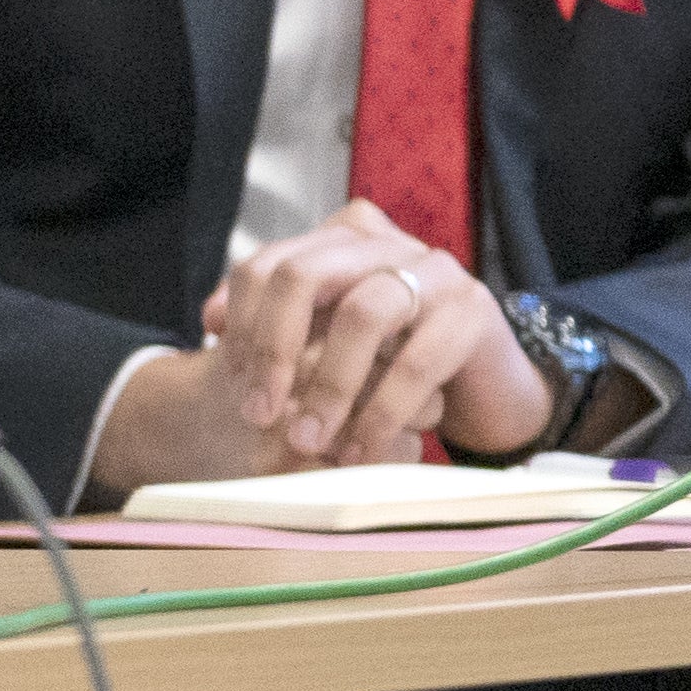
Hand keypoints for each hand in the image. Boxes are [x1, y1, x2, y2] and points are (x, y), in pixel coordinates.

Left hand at [195, 203, 550, 471]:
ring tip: (305, 439)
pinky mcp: (472, 312)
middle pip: (302, 276)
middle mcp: (381, 243)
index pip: (266, 264)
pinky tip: (358, 451)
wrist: (479, 385)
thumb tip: (211, 321)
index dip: (239, 320)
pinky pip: (417, 362)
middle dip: (272, 350)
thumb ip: (274, 325)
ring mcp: (432, 270)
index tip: (226, 375)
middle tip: (256, 413)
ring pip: (361, 315)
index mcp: (337, 240)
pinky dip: (380, 413)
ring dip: (327, 386)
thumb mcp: (322, 339)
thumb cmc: (385, 360)